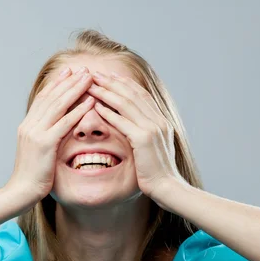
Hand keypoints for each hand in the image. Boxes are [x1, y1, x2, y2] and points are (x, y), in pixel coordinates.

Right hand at [7, 67, 94, 200]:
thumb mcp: (35, 152)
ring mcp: (36, 133)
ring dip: (75, 89)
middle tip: (83, 69)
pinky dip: (78, 110)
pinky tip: (90, 102)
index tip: (69, 72)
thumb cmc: (31, 176)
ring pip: (58, 105)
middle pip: (51, 97)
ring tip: (89, 78)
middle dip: (68, 81)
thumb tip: (54, 130)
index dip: (56, 84)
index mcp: (27, 126)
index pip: (43, 98)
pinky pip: (64, 123)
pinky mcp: (45, 143)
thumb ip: (43, 137)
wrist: (20, 192)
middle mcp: (29, 125)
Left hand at [87, 71, 180, 204]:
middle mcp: (158, 120)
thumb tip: (135, 125)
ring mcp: (152, 129)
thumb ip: (146, 133)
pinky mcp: (143, 139)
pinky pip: (122, 122)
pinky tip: (95, 107)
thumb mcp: (154, 148)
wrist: (168, 187)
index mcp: (161, 120)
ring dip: (107, 92)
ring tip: (91, 85)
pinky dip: (108, 113)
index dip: (124, 83)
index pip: (141, 94)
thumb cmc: (158, 172)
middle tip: (95, 73)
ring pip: (126, 104)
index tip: (109, 75)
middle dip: (112, 82)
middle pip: (132, 94)